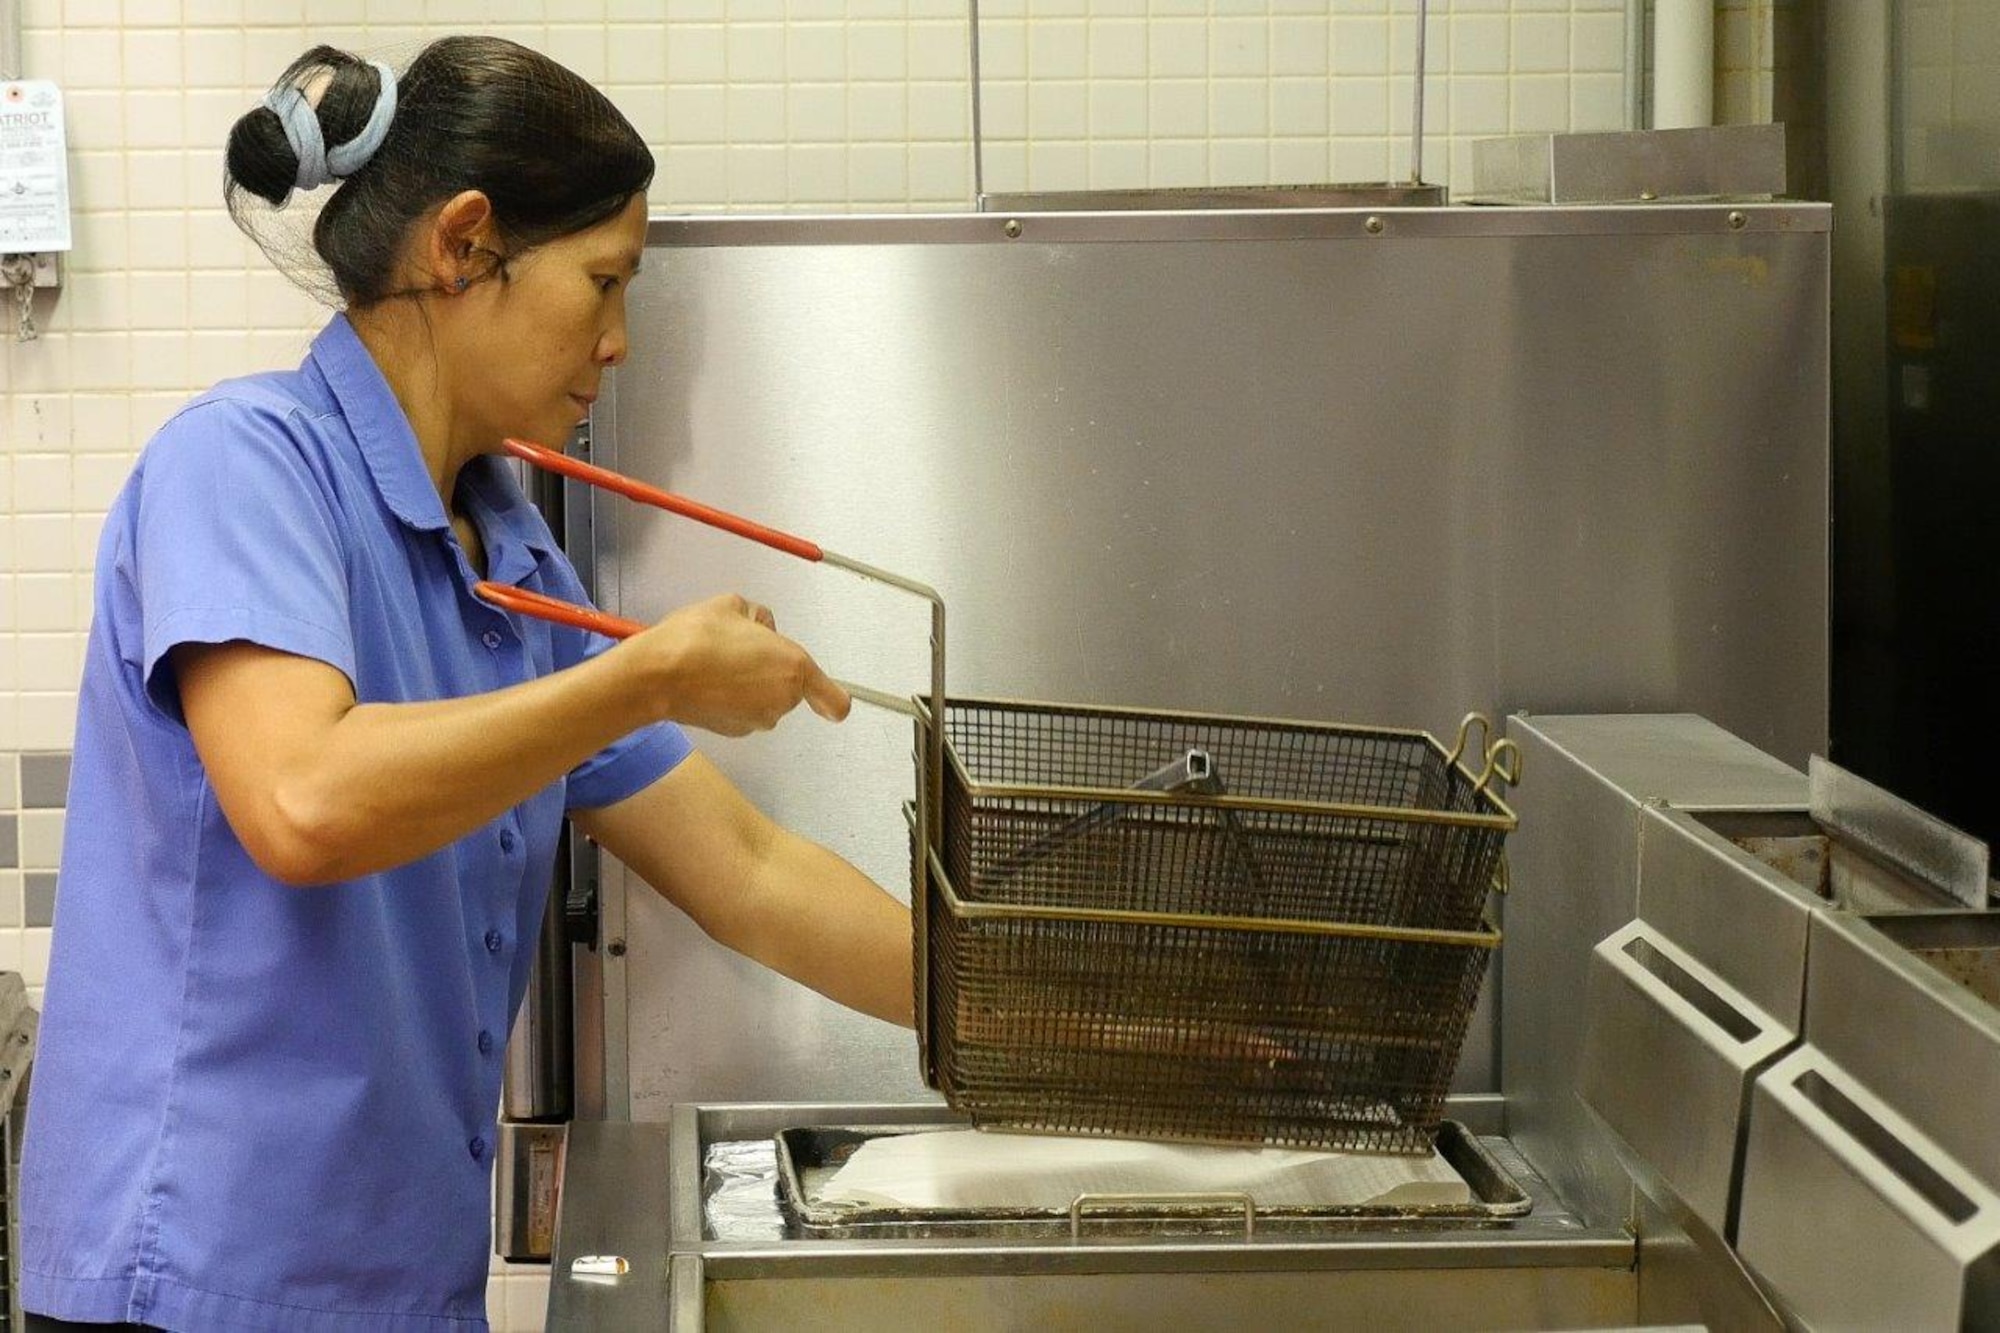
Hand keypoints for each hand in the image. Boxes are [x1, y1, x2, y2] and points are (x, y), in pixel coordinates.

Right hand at [636, 593, 850, 734]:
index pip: (833, 699)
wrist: (659, 674)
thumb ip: (758, 617)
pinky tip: (708, 682)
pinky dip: (732, 700)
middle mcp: (782, 699)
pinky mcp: (735, 731)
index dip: (832, 700)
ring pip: (764, 700)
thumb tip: (759, 627)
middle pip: (788, 687)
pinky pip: (743, 711)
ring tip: (716, 663)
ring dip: (750, 685)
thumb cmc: (697, 637)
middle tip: (739, 649)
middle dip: (771, 669)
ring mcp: (758, 719)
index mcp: (793, 667)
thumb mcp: (733, 605)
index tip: (833, 705)